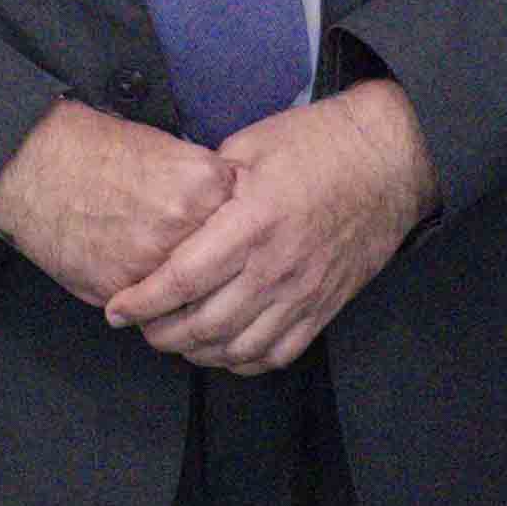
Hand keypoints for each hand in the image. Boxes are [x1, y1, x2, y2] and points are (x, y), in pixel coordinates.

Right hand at [0, 99, 233, 309]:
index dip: (238, 233)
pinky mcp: (123, 290)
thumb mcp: (166, 149)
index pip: (248, 223)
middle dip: (219, 271)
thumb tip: (229, 219)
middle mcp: (185, 225)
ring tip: (180, 285)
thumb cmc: (96, 151)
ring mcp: (154, 262)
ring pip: (193, 296)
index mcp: (203, 184)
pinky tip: (145, 287)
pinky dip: (153, 306)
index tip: (236, 237)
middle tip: (214, 271)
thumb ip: (203, 187)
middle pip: (225, 266)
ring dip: (190, 297)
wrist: (36, 165)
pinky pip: (154, 310)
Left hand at [98, 79, 439, 371]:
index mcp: (252, 221)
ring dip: (196, 353)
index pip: (183, 278)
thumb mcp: (249, 144)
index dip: (143, 301)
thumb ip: (206, 183)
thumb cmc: (318, 144)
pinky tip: (223, 350)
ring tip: (174, 339)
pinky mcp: (324, 307)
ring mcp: (303, 293)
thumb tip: (167, 207)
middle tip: (139, 324)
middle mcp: (276, 267)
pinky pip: (276, 354)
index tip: (117, 308)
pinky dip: (242, 361)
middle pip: (203, 325)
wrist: (390, 160)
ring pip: (236, 348)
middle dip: (159, 333)